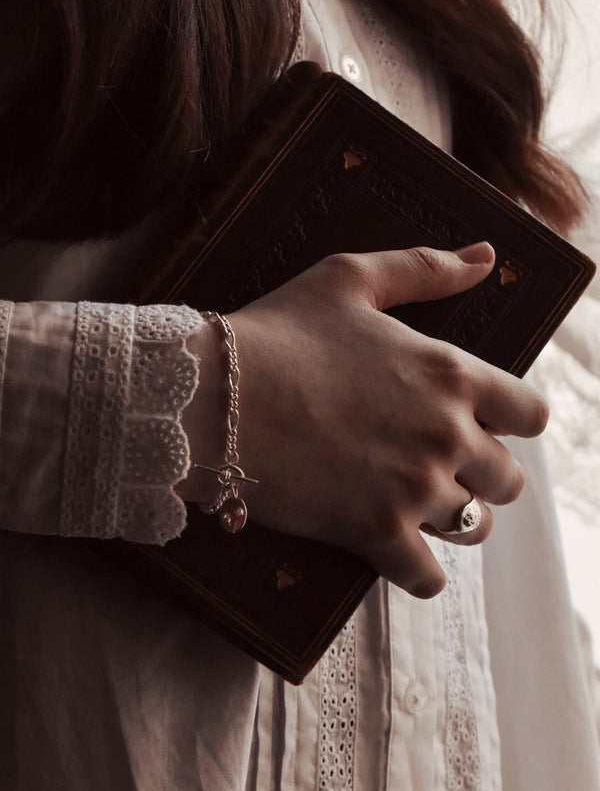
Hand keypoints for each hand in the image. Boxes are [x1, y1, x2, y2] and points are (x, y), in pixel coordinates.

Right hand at [180, 242, 547, 597]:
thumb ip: (424, 267)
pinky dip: (419, 572)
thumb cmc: (278, 333)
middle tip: (444, 467)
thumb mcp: (349, 280)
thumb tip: (484, 256)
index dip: (513, 421)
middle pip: (509, 479)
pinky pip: (428, 578)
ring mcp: (414, 488)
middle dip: (483, 475)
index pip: (531, 414)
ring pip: (475, 528)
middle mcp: (445, 434)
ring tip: (421, 507)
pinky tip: (400, 554)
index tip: (485, 423)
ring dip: (456, 521)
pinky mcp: (376, 532)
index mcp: (449, 373)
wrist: (214, 397)